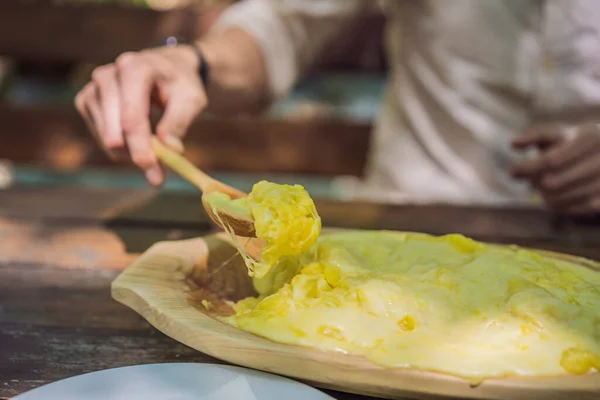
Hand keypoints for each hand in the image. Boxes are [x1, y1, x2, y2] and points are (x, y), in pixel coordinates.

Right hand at [74, 45, 206, 186]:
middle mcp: (108, 75)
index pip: (132, 115)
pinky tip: (137, 140)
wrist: (166, 70)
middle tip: (157, 176)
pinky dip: (119, 147)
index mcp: (135, 68)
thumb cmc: (180, 85)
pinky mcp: (87, 101)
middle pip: (115, 129)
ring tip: (155, 151)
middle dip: (136, 155)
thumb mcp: (191, 99)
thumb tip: (169, 149)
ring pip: (106, 137)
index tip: (151, 169)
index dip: (140, 145)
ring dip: (129, 153)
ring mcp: (94, 88)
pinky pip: (100, 136)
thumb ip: (179, 122)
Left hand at [511, 123, 599, 214]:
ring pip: (560, 198)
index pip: (550, 161)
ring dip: (544, 196)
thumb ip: (536, 135)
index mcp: (589, 137)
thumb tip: (513, 144)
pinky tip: (554, 199)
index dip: (528, 168)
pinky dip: (558, 205)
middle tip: (531, 183)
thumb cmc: (573, 144)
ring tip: (542, 190)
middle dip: (535, 183)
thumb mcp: (559, 133)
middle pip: (552, 183)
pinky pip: (571, 209)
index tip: (513, 172)